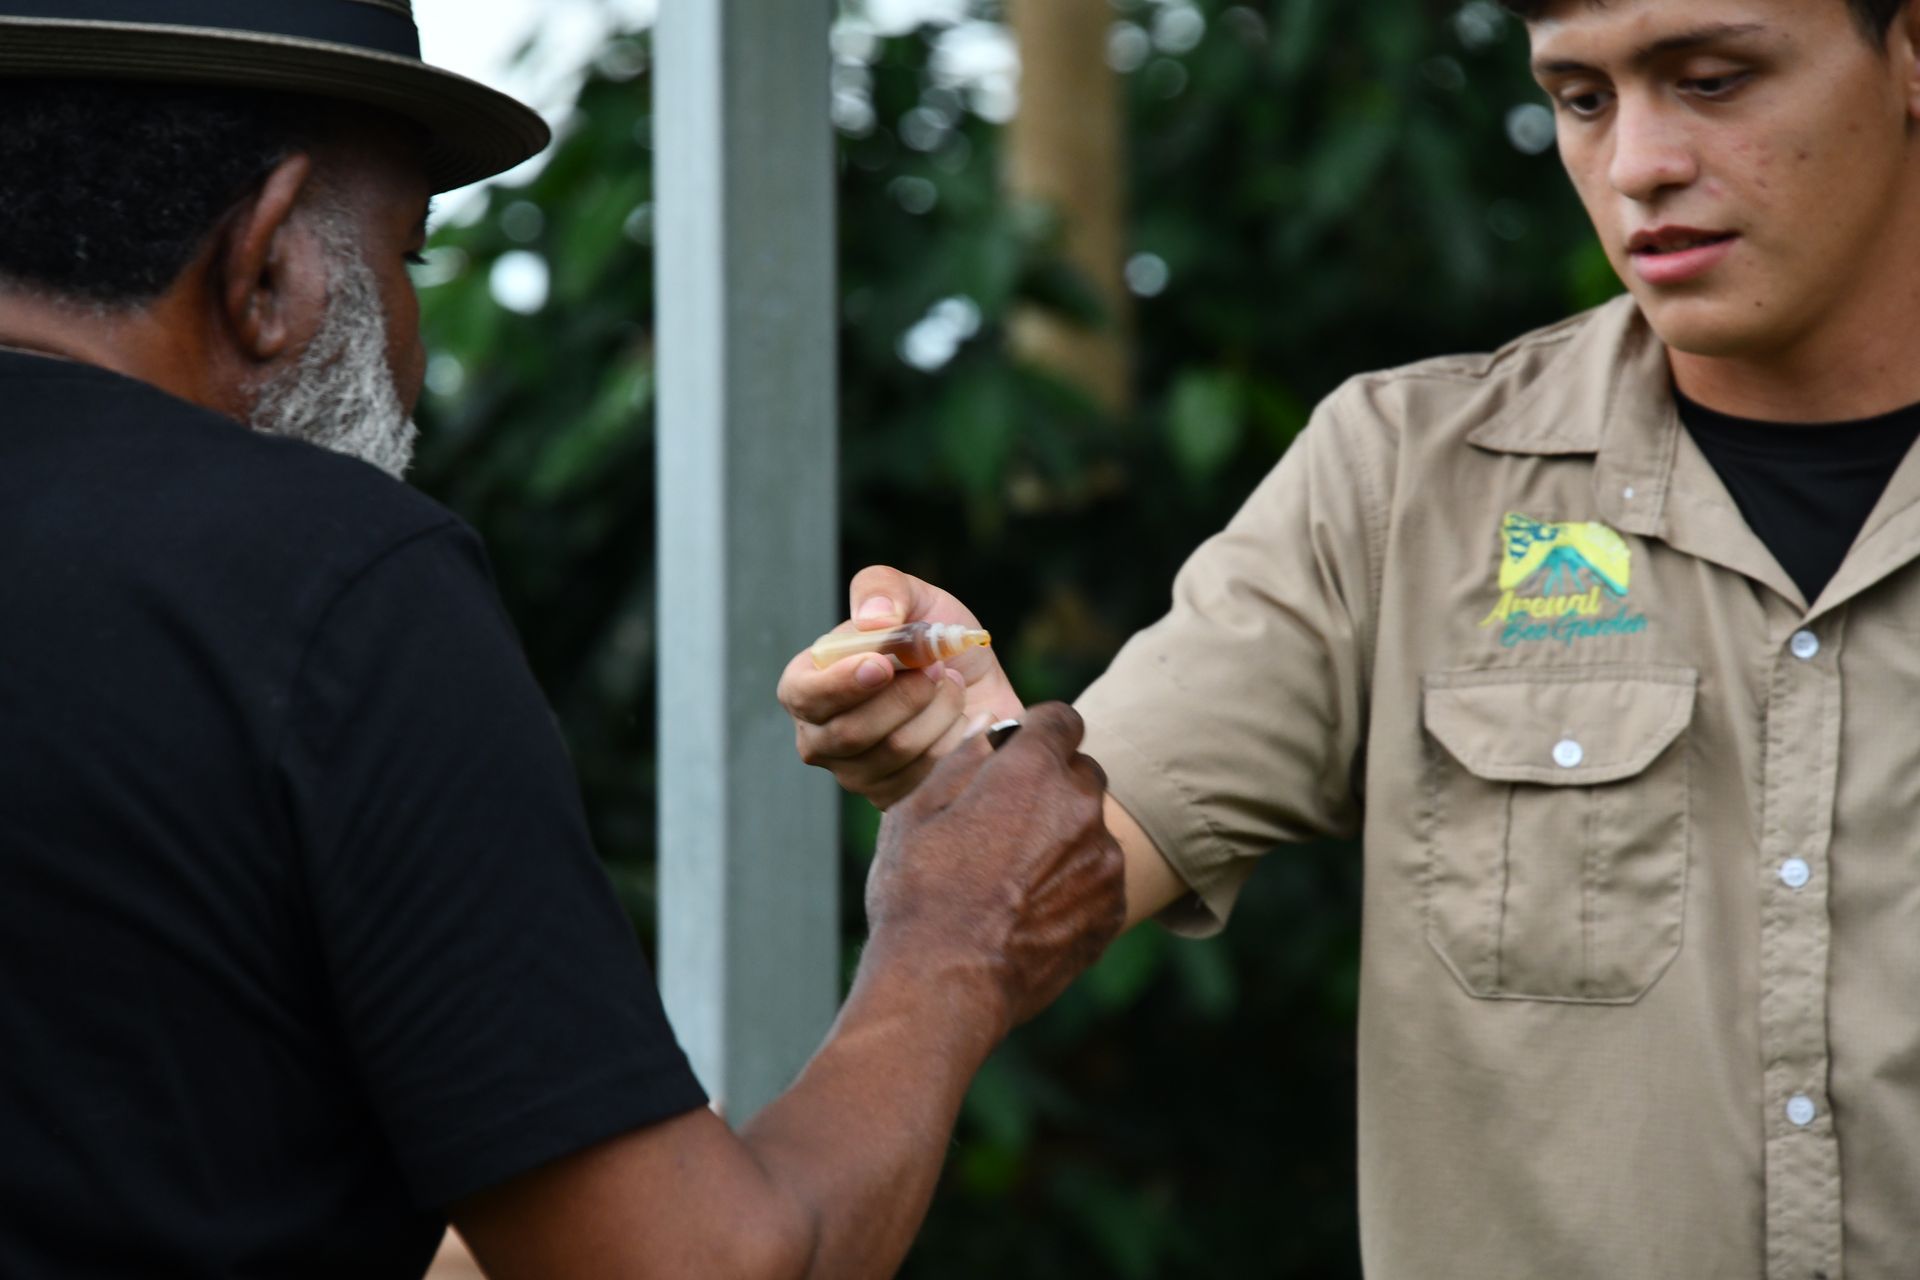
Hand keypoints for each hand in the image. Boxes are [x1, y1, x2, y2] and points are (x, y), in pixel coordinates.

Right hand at [779, 566, 1025, 809]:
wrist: (979, 685)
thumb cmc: (933, 640)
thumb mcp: (913, 597)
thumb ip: (883, 589)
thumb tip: (871, 620)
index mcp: (808, 684)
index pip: (803, 695)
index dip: (841, 683)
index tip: (883, 664)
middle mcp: (820, 736)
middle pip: (850, 732)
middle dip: (907, 695)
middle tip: (938, 669)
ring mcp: (855, 774)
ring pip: (895, 751)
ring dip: (939, 710)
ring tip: (953, 687)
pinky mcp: (893, 799)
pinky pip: (926, 776)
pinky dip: (957, 739)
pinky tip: (967, 719)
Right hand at [861, 704, 1124, 1032]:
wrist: (946, 982)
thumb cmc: (919, 892)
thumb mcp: (916, 812)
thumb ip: (963, 759)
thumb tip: (990, 727)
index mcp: (1032, 770)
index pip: (1061, 720)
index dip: (1036, 732)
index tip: (1016, 753)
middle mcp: (1081, 805)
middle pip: (1081, 774)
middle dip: (1051, 786)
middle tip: (1005, 824)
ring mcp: (1104, 860)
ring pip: (1091, 829)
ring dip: (1064, 839)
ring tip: (1014, 879)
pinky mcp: (1111, 909)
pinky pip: (1100, 878)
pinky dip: (1075, 885)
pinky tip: (1031, 911)